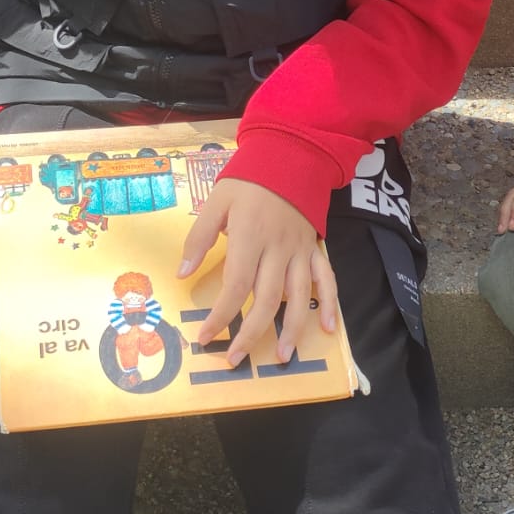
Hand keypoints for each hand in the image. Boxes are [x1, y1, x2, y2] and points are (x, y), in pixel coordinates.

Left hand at [179, 179, 340, 367]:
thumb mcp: (215, 201)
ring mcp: (300, 251)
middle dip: (250, 333)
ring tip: (282, 357)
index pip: (235, 286)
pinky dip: (330, 304)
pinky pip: (327, 279)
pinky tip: (327, 329)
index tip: (205, 336)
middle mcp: (277, 249)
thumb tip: (183, 274)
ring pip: (299, 297)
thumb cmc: (247, 180)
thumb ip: (199, 238)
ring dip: (291, 329)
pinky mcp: (315, 249)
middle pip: (266, 300)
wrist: (289, 155)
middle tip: (235, 358)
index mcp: (249, 237)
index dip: (220, 315)